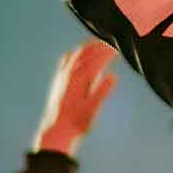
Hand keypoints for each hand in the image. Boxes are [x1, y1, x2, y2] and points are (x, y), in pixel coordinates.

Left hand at [34, 41, 118, 156]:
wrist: (56, 129)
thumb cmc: (77, 121)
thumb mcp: (93, 108)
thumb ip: (102, 91)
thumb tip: (112, 76)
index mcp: (79, 80)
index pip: (95, 61)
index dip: (106, 54)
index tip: (117, 50)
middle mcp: (69, 75)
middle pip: (84, 53)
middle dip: (97, 47)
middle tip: (110, 43)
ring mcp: (62, 76)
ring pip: (74, 55)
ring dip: (86, 48)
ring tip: (96, 44)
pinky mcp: (58, 81)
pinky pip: (65, 61)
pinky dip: (73, 54)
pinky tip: (76, 55)